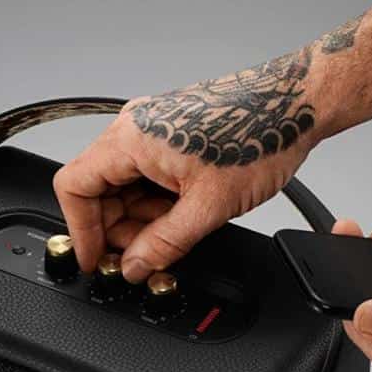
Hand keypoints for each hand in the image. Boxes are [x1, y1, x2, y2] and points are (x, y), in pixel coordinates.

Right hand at [54, 50, 321, 280]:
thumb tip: (135, 267)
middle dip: (117, 230)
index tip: (95, 260)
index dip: (81, 231)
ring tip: (175, 237)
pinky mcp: (172, 134)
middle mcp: (135, 128)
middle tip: (144, 258)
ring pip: (124, 185)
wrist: (296, 103)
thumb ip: (164, 244)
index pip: (74, 188)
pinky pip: (147, 175)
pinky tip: (183, 217)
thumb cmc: (259, 135)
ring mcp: (153, 129)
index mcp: (130, 138)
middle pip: (98, 189)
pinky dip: (157, 203)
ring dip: (141, 219)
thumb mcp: (208, 207)